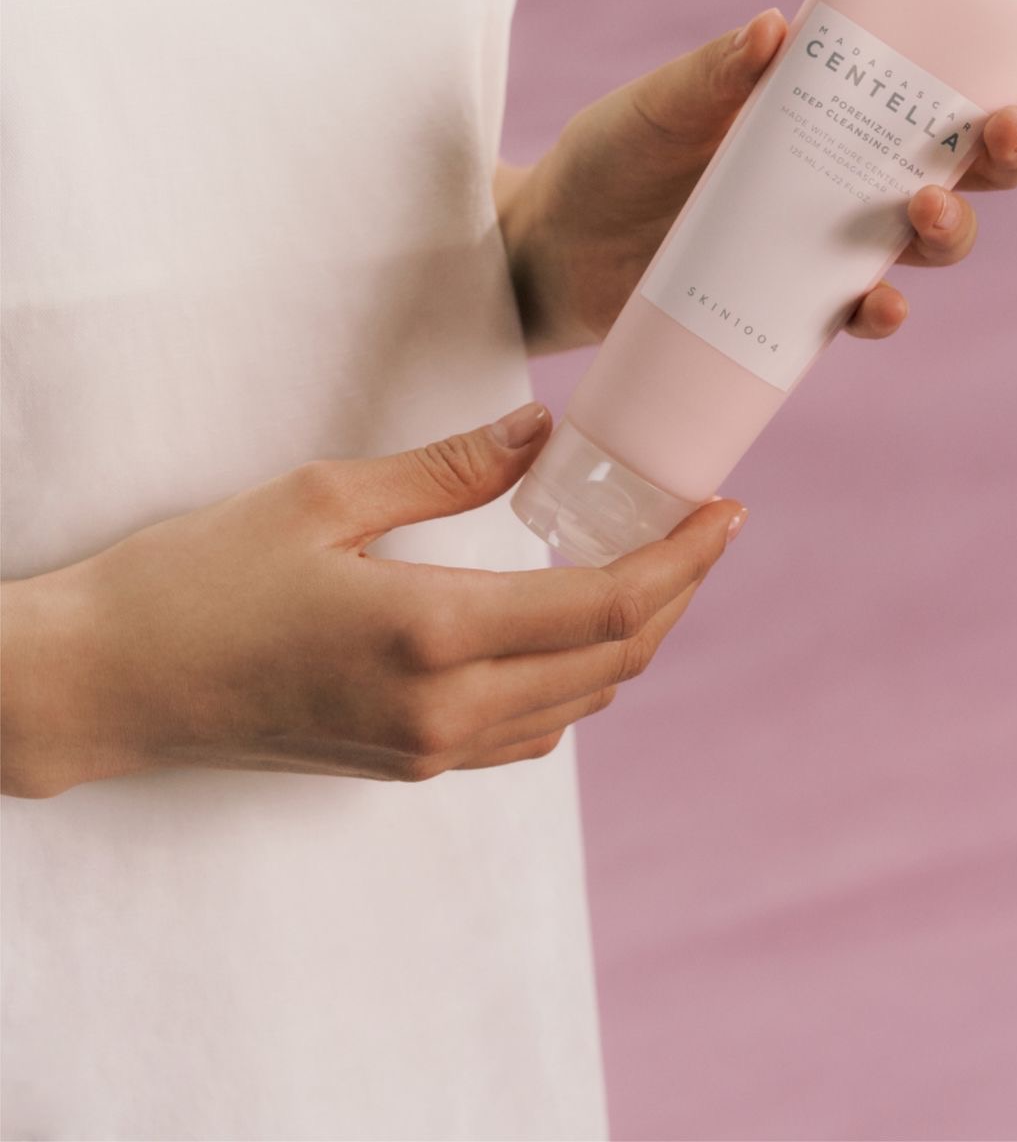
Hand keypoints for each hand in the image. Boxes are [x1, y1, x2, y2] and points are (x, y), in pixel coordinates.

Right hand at [0, 404, 745, 797]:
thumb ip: (448, 470)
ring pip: (578, 703)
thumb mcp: (324, 498)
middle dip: (677, 591)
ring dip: (631, 637)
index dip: (684, 560)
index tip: (726, 511)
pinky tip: (568, 625)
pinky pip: (526, 731)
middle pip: (614, 661)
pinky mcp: (402, 765)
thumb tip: (539, 431)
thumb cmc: (196, 579)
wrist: (110, 683)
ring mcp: (425, 752)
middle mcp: (443, 713)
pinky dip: (575, 678)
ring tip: (651, 562)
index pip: (607, 608)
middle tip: (701, 525)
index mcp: (430, 636)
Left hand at [501, 9, 1016, 350]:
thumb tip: (773, 29)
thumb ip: (713, 73)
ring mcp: (826, 240)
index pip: (933, 74)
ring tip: (918, 207)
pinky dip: (884, 308)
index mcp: (826, 100)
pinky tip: (875, 300)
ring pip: (932, 239)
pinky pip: (866, 310)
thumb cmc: (610, 156)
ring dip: (951, 227)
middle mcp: (842, 169)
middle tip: (997, 130)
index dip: (1011, 59)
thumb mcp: (658, 106)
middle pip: (964, 163)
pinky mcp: (797, 305)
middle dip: (1005, 147)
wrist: (552, 249)